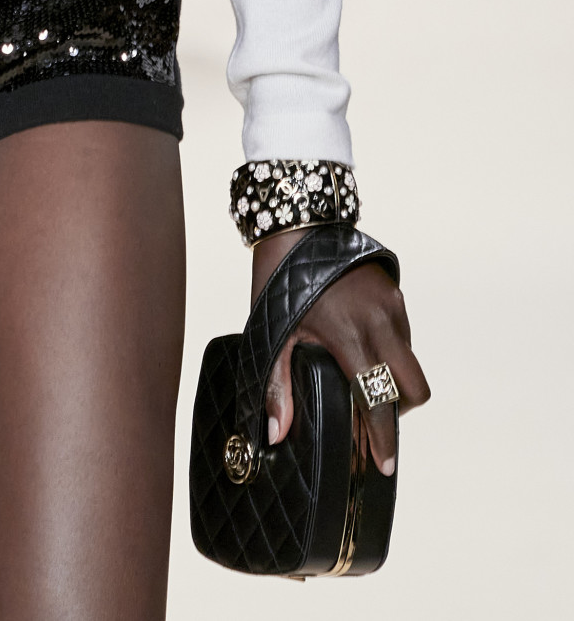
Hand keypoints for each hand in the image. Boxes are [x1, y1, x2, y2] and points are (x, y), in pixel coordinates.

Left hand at [251, 229, 429, 477]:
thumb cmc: (281, 278)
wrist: (298, 223)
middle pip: (415, 387)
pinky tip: (362, 346)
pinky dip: (391, 351)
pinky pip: (404, 335)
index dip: (383, 439)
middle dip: (399, 410)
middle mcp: (381, 321)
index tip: (384, 465)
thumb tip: (276, 434)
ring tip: (360, 378)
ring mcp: (393, 305)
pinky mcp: (395, 292)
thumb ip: (277, 386)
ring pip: (411, 361)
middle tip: (372, 416)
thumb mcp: (274, 333)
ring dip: (393, 378)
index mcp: (351, 335)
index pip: (378, 400)